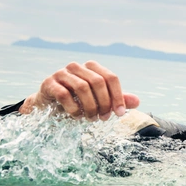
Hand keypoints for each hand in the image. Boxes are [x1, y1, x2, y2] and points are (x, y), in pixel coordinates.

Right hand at [19, 61, 139, 119]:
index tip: (120, 113)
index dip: (118, 96)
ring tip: (90, 118)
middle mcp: (76, 66)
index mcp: (91, 67)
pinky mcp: (49, 83)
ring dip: (90, 107)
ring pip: (82, 87)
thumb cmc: (76, 101)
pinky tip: (76, 116)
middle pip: (98, 82)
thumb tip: (137, 101)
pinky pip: (65, 95)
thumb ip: (116, 99)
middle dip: (104, 103)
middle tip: (104, 118)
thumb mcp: (99, 101)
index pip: (111, 77)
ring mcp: (61, 73)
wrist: (48, 106)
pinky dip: (74, 109)